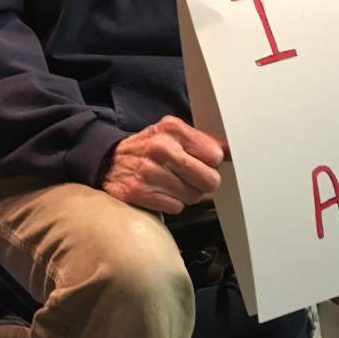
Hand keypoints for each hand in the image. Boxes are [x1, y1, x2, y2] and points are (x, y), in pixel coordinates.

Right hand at [101, 115, 224, 213]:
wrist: (106, 160)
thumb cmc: (146, 148)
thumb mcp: (171, 134)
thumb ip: (202, 141)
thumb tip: (232, 151)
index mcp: (172, 129)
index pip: (215, 155)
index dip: (210, 163)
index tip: (201, 162)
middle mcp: (161, 149)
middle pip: (209, 180)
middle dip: (202, 183)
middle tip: (189, 177)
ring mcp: (149, 172)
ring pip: (193, 196)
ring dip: (185, 194)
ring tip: (170, 183)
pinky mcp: (138, 192)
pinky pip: (176, 207)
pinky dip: (170, 203)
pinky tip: (159, 192)